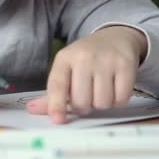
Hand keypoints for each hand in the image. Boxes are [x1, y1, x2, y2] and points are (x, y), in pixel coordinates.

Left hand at [27, 26, 147, 123]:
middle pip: (81, 101)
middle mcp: (84, 57)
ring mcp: (106, 60)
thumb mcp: (66, 68)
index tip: (57, 120)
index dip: (56, 104)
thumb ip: (53, 92)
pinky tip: (115, 89)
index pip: (57, 85)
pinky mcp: (126, 65)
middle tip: (86, 97)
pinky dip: (118, 100)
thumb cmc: (86, 59)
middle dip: (83, 106)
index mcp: (64, 58)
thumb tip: (32, 109)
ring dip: (102, 104)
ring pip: (102, 103)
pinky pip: (121, 98)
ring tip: (101, 91)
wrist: (115, 37)